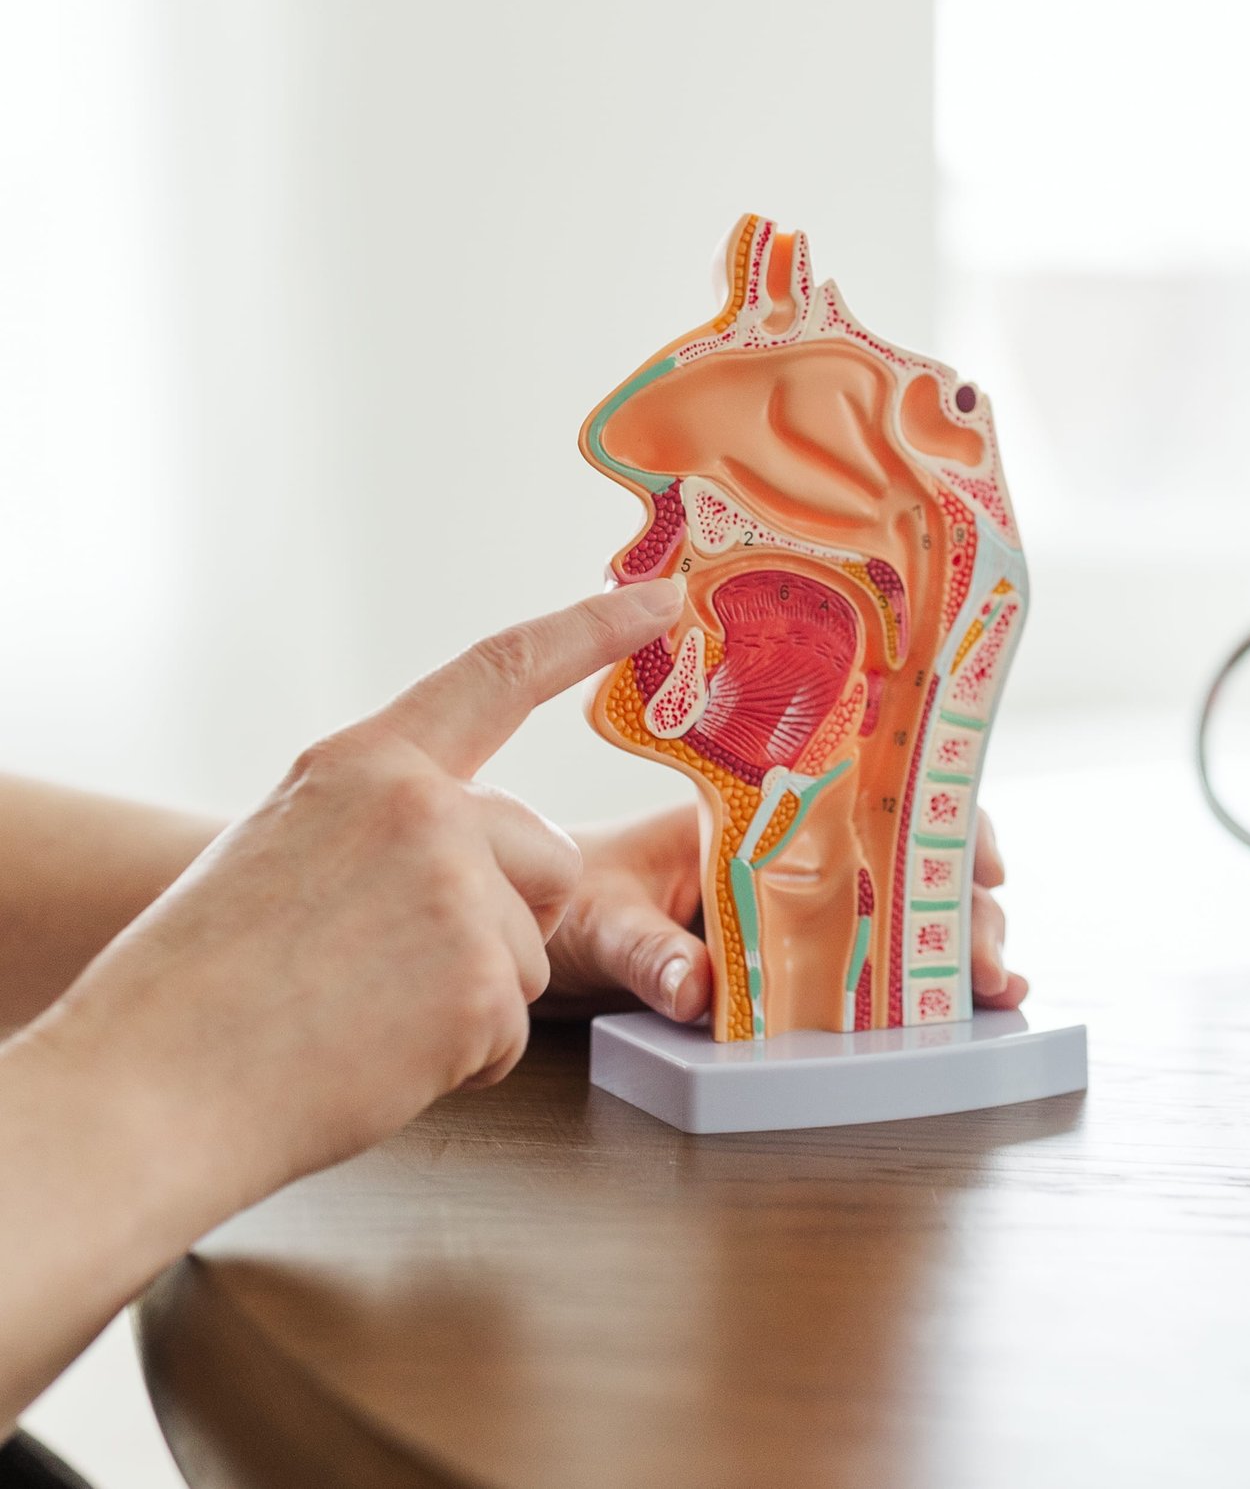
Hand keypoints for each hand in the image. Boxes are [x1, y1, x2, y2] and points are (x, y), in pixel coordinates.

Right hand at [12, 579, 684, 1215]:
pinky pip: (511, 1029)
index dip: (589, 632)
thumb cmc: (199, 986)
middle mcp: (424, 811)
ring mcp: (460, 893)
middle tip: (381, 972)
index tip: (663, 598)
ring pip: (534, 950)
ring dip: (471, 998)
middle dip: (504, 922)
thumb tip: (460, 854)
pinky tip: (375, 1057)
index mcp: (366, 766)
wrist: (149, 1088)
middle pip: (548, 859)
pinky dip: (456, 1059)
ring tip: (362, 1016)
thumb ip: (382, 828)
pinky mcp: (484, 983)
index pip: (500, 674)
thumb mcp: (284, 849)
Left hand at [541, 806, 1025, 1020]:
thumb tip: (697, 992)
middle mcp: (798, 849)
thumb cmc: (567, 893)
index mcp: (763, 807)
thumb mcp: (602, 919)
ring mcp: (802, 902)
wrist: (534, 919)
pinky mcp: (793, 954)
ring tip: (993, 991)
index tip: (982, 864)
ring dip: (955, 946)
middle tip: (988, 963)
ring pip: (904, 910)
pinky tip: (966, 1009)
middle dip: (964, 906)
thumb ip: (648, 955)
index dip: (942, 822)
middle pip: (910, 860)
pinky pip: (870, 961)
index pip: (875, 793)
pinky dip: (920, 981)